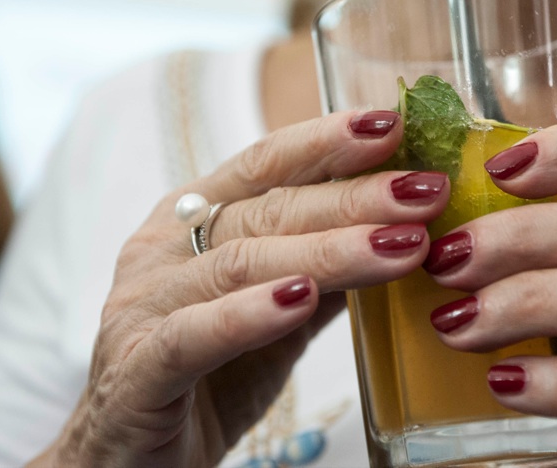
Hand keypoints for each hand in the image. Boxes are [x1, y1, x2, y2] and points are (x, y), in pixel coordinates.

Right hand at [34, 110, 448, 467]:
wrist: (131, 464)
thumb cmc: (211, 378)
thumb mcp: (281, 312)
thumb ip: (328, 267)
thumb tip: (407, 224)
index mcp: (194, 221)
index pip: (266, 164)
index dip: (329, 140)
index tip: (393, 124)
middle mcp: (163, 250)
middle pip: (267, 210)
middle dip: (354, 198)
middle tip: (424, 192)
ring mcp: (141, 307)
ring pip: (241, 263)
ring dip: (329, 251)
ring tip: (400, 245)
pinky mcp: (134, 372)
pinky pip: (193, 335)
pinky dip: (249, 314)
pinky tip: (301, 300)